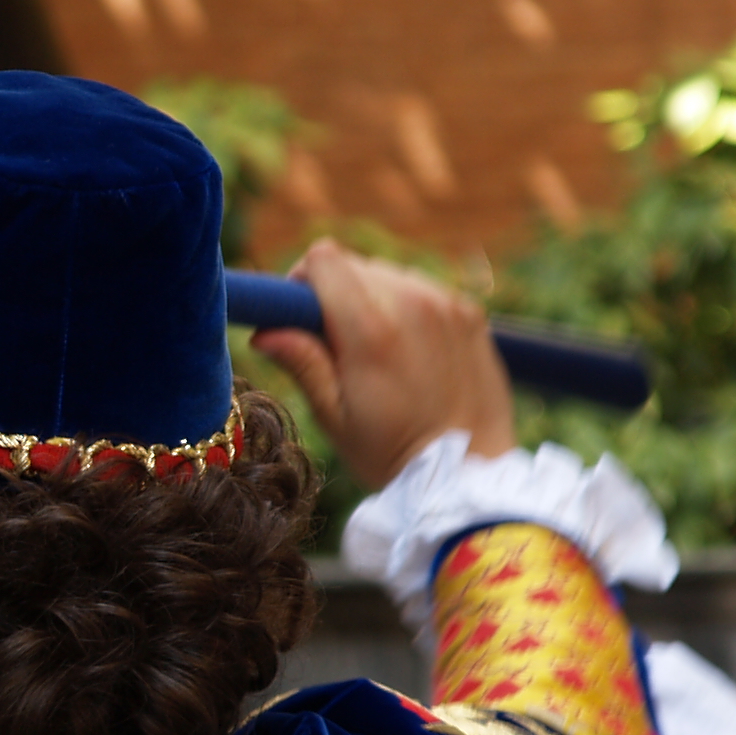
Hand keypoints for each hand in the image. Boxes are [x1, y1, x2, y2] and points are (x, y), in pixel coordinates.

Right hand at [251, 238, 515, 490]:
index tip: (299, 316)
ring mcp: (448, 304)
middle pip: (354, 265)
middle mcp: (413, 304)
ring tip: (378, 354)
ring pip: (389, 275)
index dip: (301, 280)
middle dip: (335, 295)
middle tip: (336, 346)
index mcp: (372, 330)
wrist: (469, 474)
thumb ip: (302, 363)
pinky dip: (408, 309)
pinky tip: (411, 355)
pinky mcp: (470, 313)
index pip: (323, 259)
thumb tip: (265, 331)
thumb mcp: (334, 417)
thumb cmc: (393, 455)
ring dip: (373, 300)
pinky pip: (423, 290)